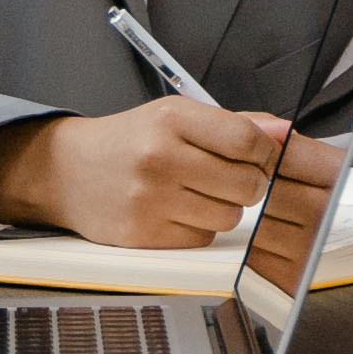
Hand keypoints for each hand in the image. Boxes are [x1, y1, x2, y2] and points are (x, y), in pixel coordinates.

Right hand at [0, 96, 341, 249]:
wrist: (67, 172)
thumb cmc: (129, 142)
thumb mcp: (175, 116)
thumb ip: (235, 124)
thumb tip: (285, 132)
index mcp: (172, 119)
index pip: (248, 140)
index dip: (264, 153)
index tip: (258, 157)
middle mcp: (160, 157)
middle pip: (247, 183)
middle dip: (248, 183)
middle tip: (226, 177)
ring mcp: (150, 199)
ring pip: (229, 216)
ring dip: (223, 208)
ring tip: (195, 193)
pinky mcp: (143, 234)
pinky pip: (202, 238)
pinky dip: (199, 228)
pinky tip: (176, 211)